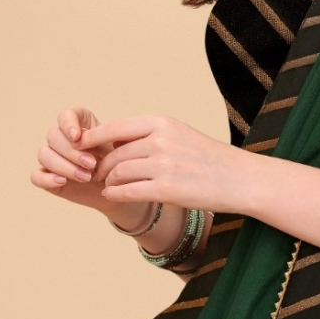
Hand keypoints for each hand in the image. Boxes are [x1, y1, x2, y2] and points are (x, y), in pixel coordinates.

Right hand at [30, 106, 119, 215]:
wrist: (118, 186)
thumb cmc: (118, 161)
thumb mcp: (116, 146)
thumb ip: (102, 137)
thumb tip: (82, 137)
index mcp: (80, 123)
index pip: (65, 115)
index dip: (68, 124)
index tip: (77, 137)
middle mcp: (62, 137)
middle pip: (53, 136)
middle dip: (72, 151)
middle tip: (92, 164)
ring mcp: (53, 157)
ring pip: (44, 155)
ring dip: (64, 166)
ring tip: (86, 177)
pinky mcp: (48, 177)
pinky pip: (36, 176)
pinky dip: (46, 179)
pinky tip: (63, 182)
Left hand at [76, 114, 241, 213]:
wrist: (239, 178)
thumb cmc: (210, 158)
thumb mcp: (180, 134)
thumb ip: (150, 135)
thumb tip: (115, 141)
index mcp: (163, 123)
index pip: (116, 127)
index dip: (94, 137)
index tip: (80, 144)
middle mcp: (161, 140)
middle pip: (115, 153)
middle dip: (102, 166)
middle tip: (97, 173)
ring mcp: (164, 165)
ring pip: (119, 173)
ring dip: (109, 181)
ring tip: (109, 186)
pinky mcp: (167, 189)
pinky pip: (128, 191)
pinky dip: (116, 194)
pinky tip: (114, 195)